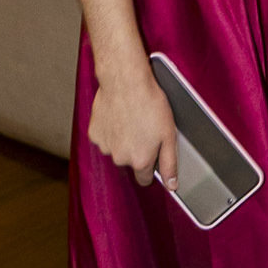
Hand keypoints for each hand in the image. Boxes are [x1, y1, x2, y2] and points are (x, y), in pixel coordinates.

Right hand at [89, 66, 178, 188]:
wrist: (126, 81)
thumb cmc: (150, 103)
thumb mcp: (169, 134)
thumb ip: (170, 163)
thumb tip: (172, 186)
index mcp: (140, 161)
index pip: (145, 178)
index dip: (152, 166)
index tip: (154, 153)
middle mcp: (120, 159)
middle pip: (130, 161)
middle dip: (137, 149)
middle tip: (145, 127)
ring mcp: (105, 146)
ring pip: (116, 149)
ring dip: (123, 138)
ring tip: (132, 117)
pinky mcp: (94, 133)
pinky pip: (104, 136)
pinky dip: (111, 128)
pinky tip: (119, 114)